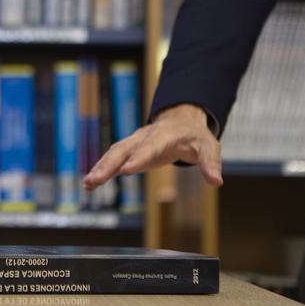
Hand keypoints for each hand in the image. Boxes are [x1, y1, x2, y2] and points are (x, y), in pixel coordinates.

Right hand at [83, 104, 222, 189]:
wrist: (181, 120)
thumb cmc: (195, 136)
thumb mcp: (209, 146)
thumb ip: (210, 163)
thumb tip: (216, 182)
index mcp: (164, 134)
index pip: (150, 147)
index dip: (138, 158)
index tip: (125, 170)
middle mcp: (144, 136)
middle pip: (124, 150)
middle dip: (109, 165)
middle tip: (95, 180)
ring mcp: (134, 142)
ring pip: (114, 154)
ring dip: (100, 168)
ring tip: (88, 184)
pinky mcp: (129, 150)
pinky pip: (112, 159)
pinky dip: (100, 169)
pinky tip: (89, 184)